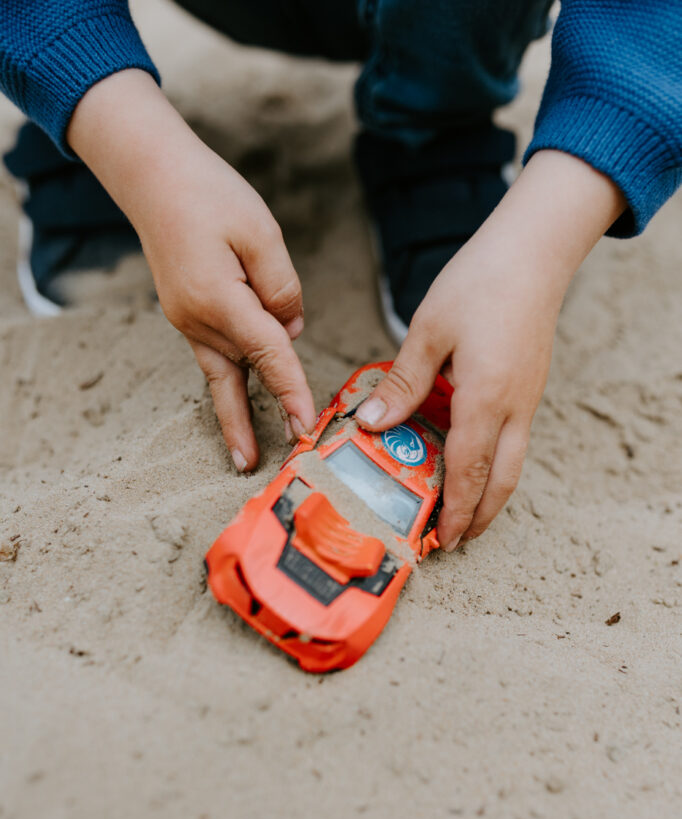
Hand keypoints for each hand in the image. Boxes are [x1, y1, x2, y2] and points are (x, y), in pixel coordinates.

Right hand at [67, 71, 314, 471]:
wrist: (150, 174)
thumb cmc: (208, 192)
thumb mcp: (260, 230)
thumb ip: (282, 285)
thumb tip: (291, 327)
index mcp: (218, 299)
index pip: (268, 354)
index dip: (291, 391)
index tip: (306, 427)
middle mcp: (196, 318)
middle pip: (240, 374)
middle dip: (257, 416)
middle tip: (268, 459)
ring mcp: (186, 318)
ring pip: (224, 369)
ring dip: (238, 407)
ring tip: (247, 451)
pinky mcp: (185, 312)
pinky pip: (214, 354)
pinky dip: (230, 381)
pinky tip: (239, 404)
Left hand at [355, 151, 626, 549]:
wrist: (534, 249)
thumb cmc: (480, 282)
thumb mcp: (428, 331)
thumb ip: (402, 385)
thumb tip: (371, 426)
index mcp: (486, 399)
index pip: (468, 471)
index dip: (455, 510)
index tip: (441, 539)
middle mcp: (514, 408)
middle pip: (501, 481)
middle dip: (480, 517)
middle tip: (456, 541)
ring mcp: (527, 399)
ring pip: (513, 464)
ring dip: (490, 494)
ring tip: (467, 514)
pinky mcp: (529, 386)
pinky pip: (514, 440)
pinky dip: (496, 465)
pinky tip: (474, 461)